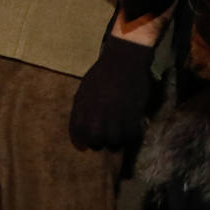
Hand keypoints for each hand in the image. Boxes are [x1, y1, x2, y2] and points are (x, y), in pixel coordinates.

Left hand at [69, 32, 154, 148]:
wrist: (123, 62)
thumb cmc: (102, 74)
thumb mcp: (83, 91)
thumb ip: (81, 111)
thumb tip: (81, 135)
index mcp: (81, 106)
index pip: (77, 133)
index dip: (80, 141)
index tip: (83, 146)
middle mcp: (96, 114)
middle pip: (96, 142)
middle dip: (98, 143)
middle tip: (103, 138)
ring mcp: (115, 116)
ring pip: (114, 143)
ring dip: (115, 142)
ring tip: (117, 135)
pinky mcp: (133, 115)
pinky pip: (131, 136)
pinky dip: (130, 136)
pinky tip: (129, 130)